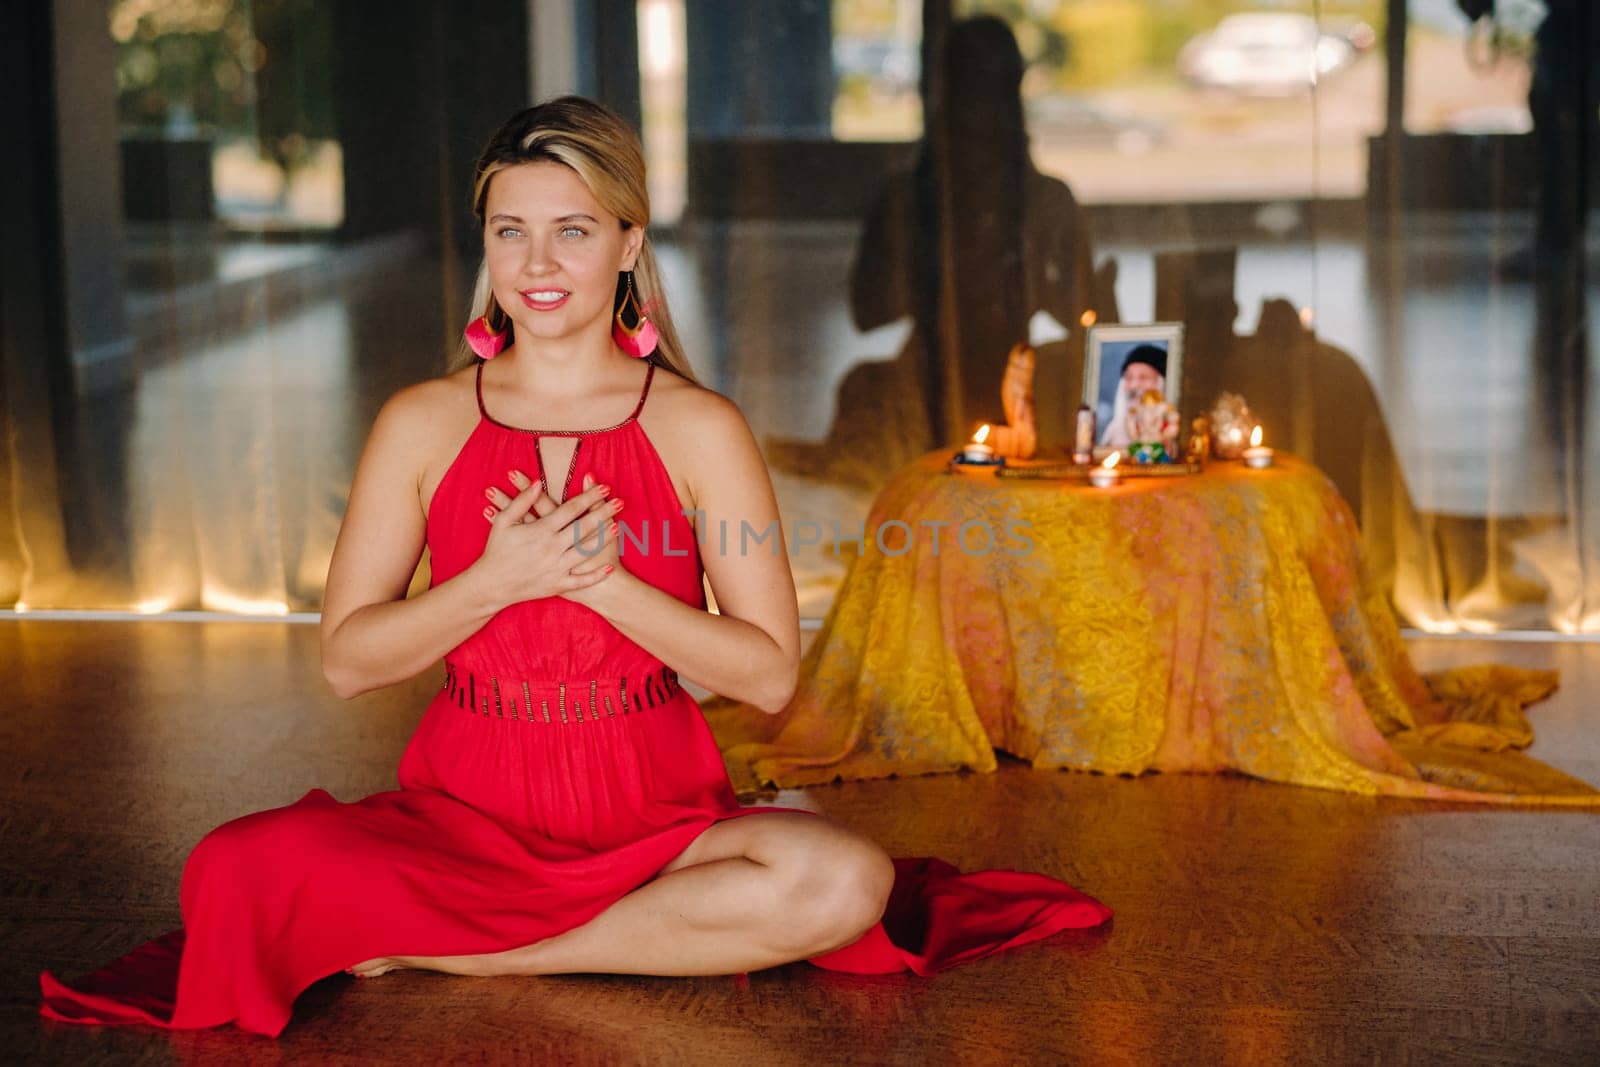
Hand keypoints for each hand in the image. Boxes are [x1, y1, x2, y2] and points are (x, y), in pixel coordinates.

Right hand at [472, 469, 623, 609]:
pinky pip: (581, 581)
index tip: (604, 487)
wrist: (491, 585)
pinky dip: (596, 575)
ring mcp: (556, 568)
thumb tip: (539, 482)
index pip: (571, 509)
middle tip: (620, 502)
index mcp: (540, 531)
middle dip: (604, 513)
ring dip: (603, 539)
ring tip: (618, 528)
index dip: (589, 496)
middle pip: (584, 527)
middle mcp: (552, 548)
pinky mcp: (557, 585)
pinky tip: (609, 568)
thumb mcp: (503, 522)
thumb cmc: (496, 550)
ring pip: (586, 552)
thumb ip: (522, 501)